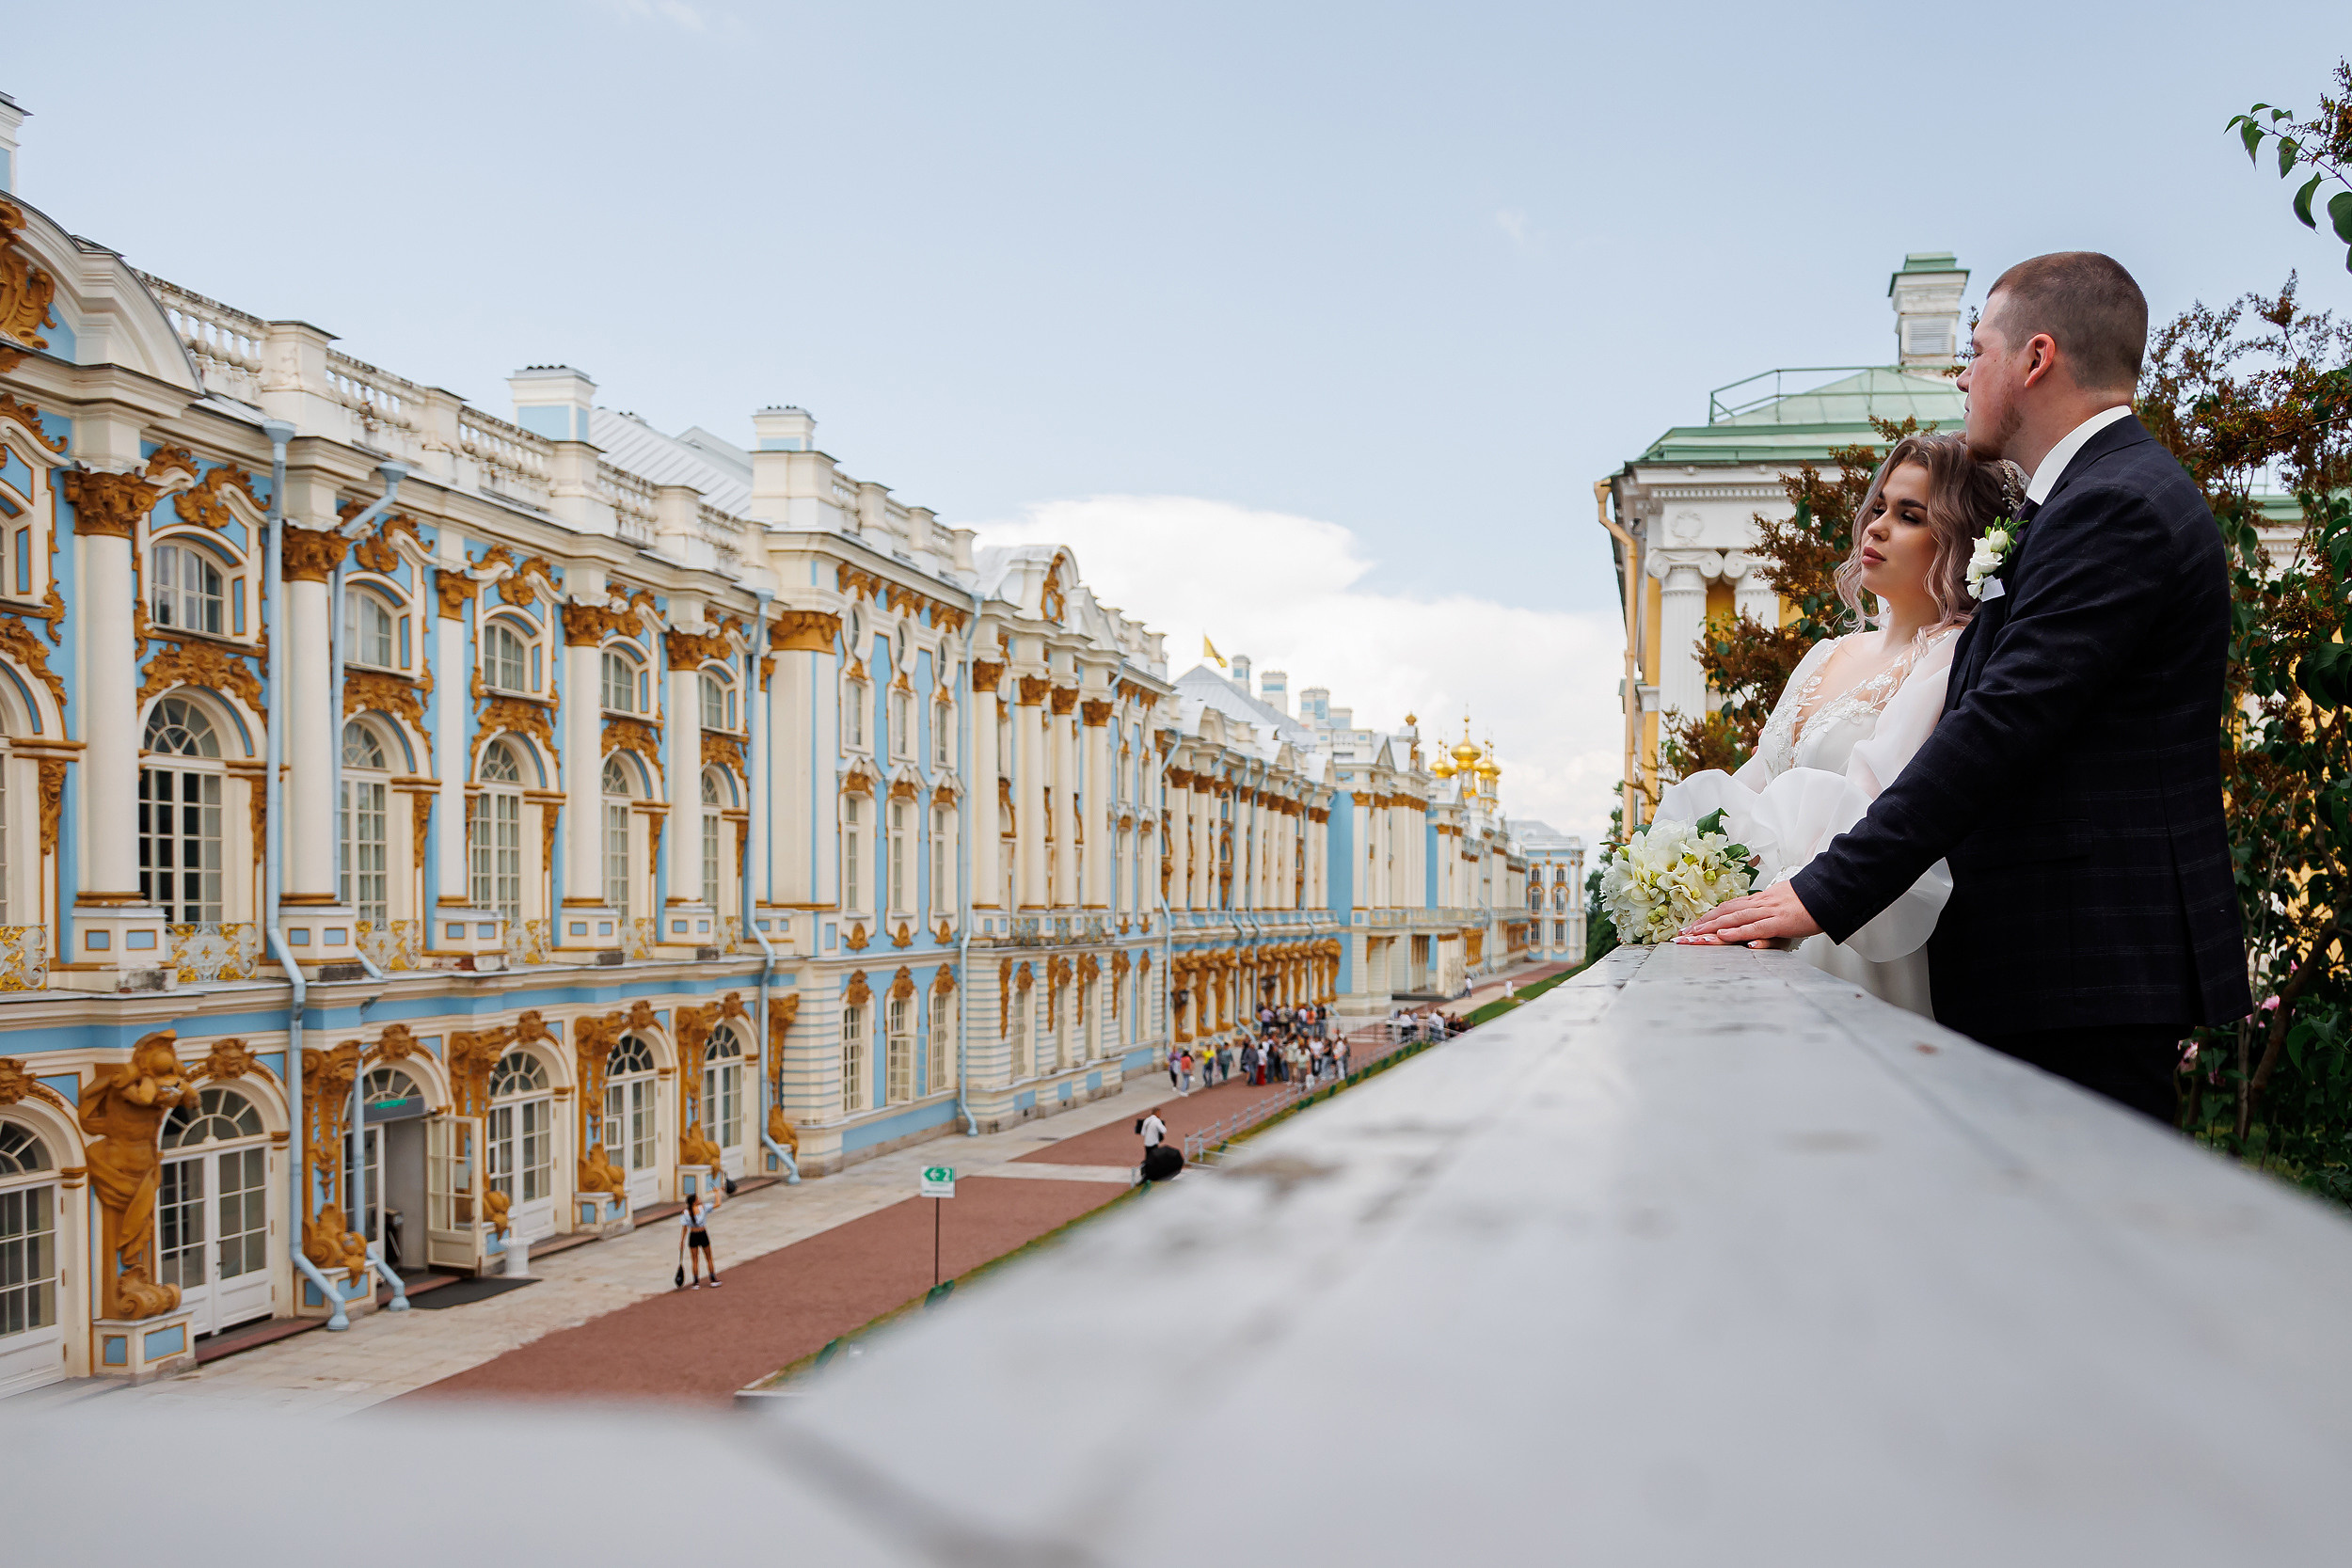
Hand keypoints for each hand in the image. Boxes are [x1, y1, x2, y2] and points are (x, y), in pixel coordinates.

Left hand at [1673, 881, 1824, 947]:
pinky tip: (1723, 936)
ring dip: (1712, 928)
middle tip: (1683, 936)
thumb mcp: (1780, 907)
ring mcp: (1768, 912)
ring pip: (1734, 919)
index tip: (1691, 927)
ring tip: (1695, 937)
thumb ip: (1765, 914)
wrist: (1827, 893)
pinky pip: (1755, 927)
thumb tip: (1753, 924)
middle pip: (1724, 913)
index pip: (1727, 908)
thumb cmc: (1807, 902)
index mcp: (1758, 901)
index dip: (1707, 917)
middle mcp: (1759, 904)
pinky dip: (1738, 932)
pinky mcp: (1780, 921)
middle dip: (1702, 924)